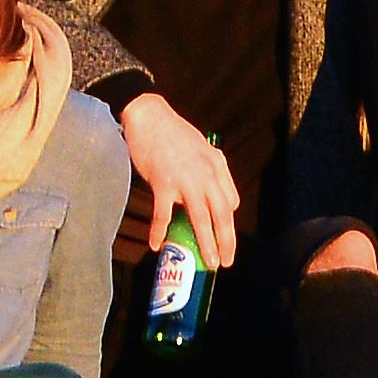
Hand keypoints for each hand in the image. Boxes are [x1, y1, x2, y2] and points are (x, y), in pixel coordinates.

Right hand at [120, 92, 237, 266]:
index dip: (228, 224)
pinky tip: (156, 244)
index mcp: (216, 165)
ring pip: (200, 218)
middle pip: (222, 214)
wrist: (148, 115)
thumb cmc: (172, 133)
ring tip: (207, 262)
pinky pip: (163, 213)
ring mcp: (185, 179)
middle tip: (225, 262)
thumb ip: (212, 170)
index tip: (226, 240)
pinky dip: (160, 231)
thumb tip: (220, 197)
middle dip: (226, 241)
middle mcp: (206, 174)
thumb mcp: (202, 148)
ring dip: (205, 243)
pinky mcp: (163, 182)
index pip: (230, 201)